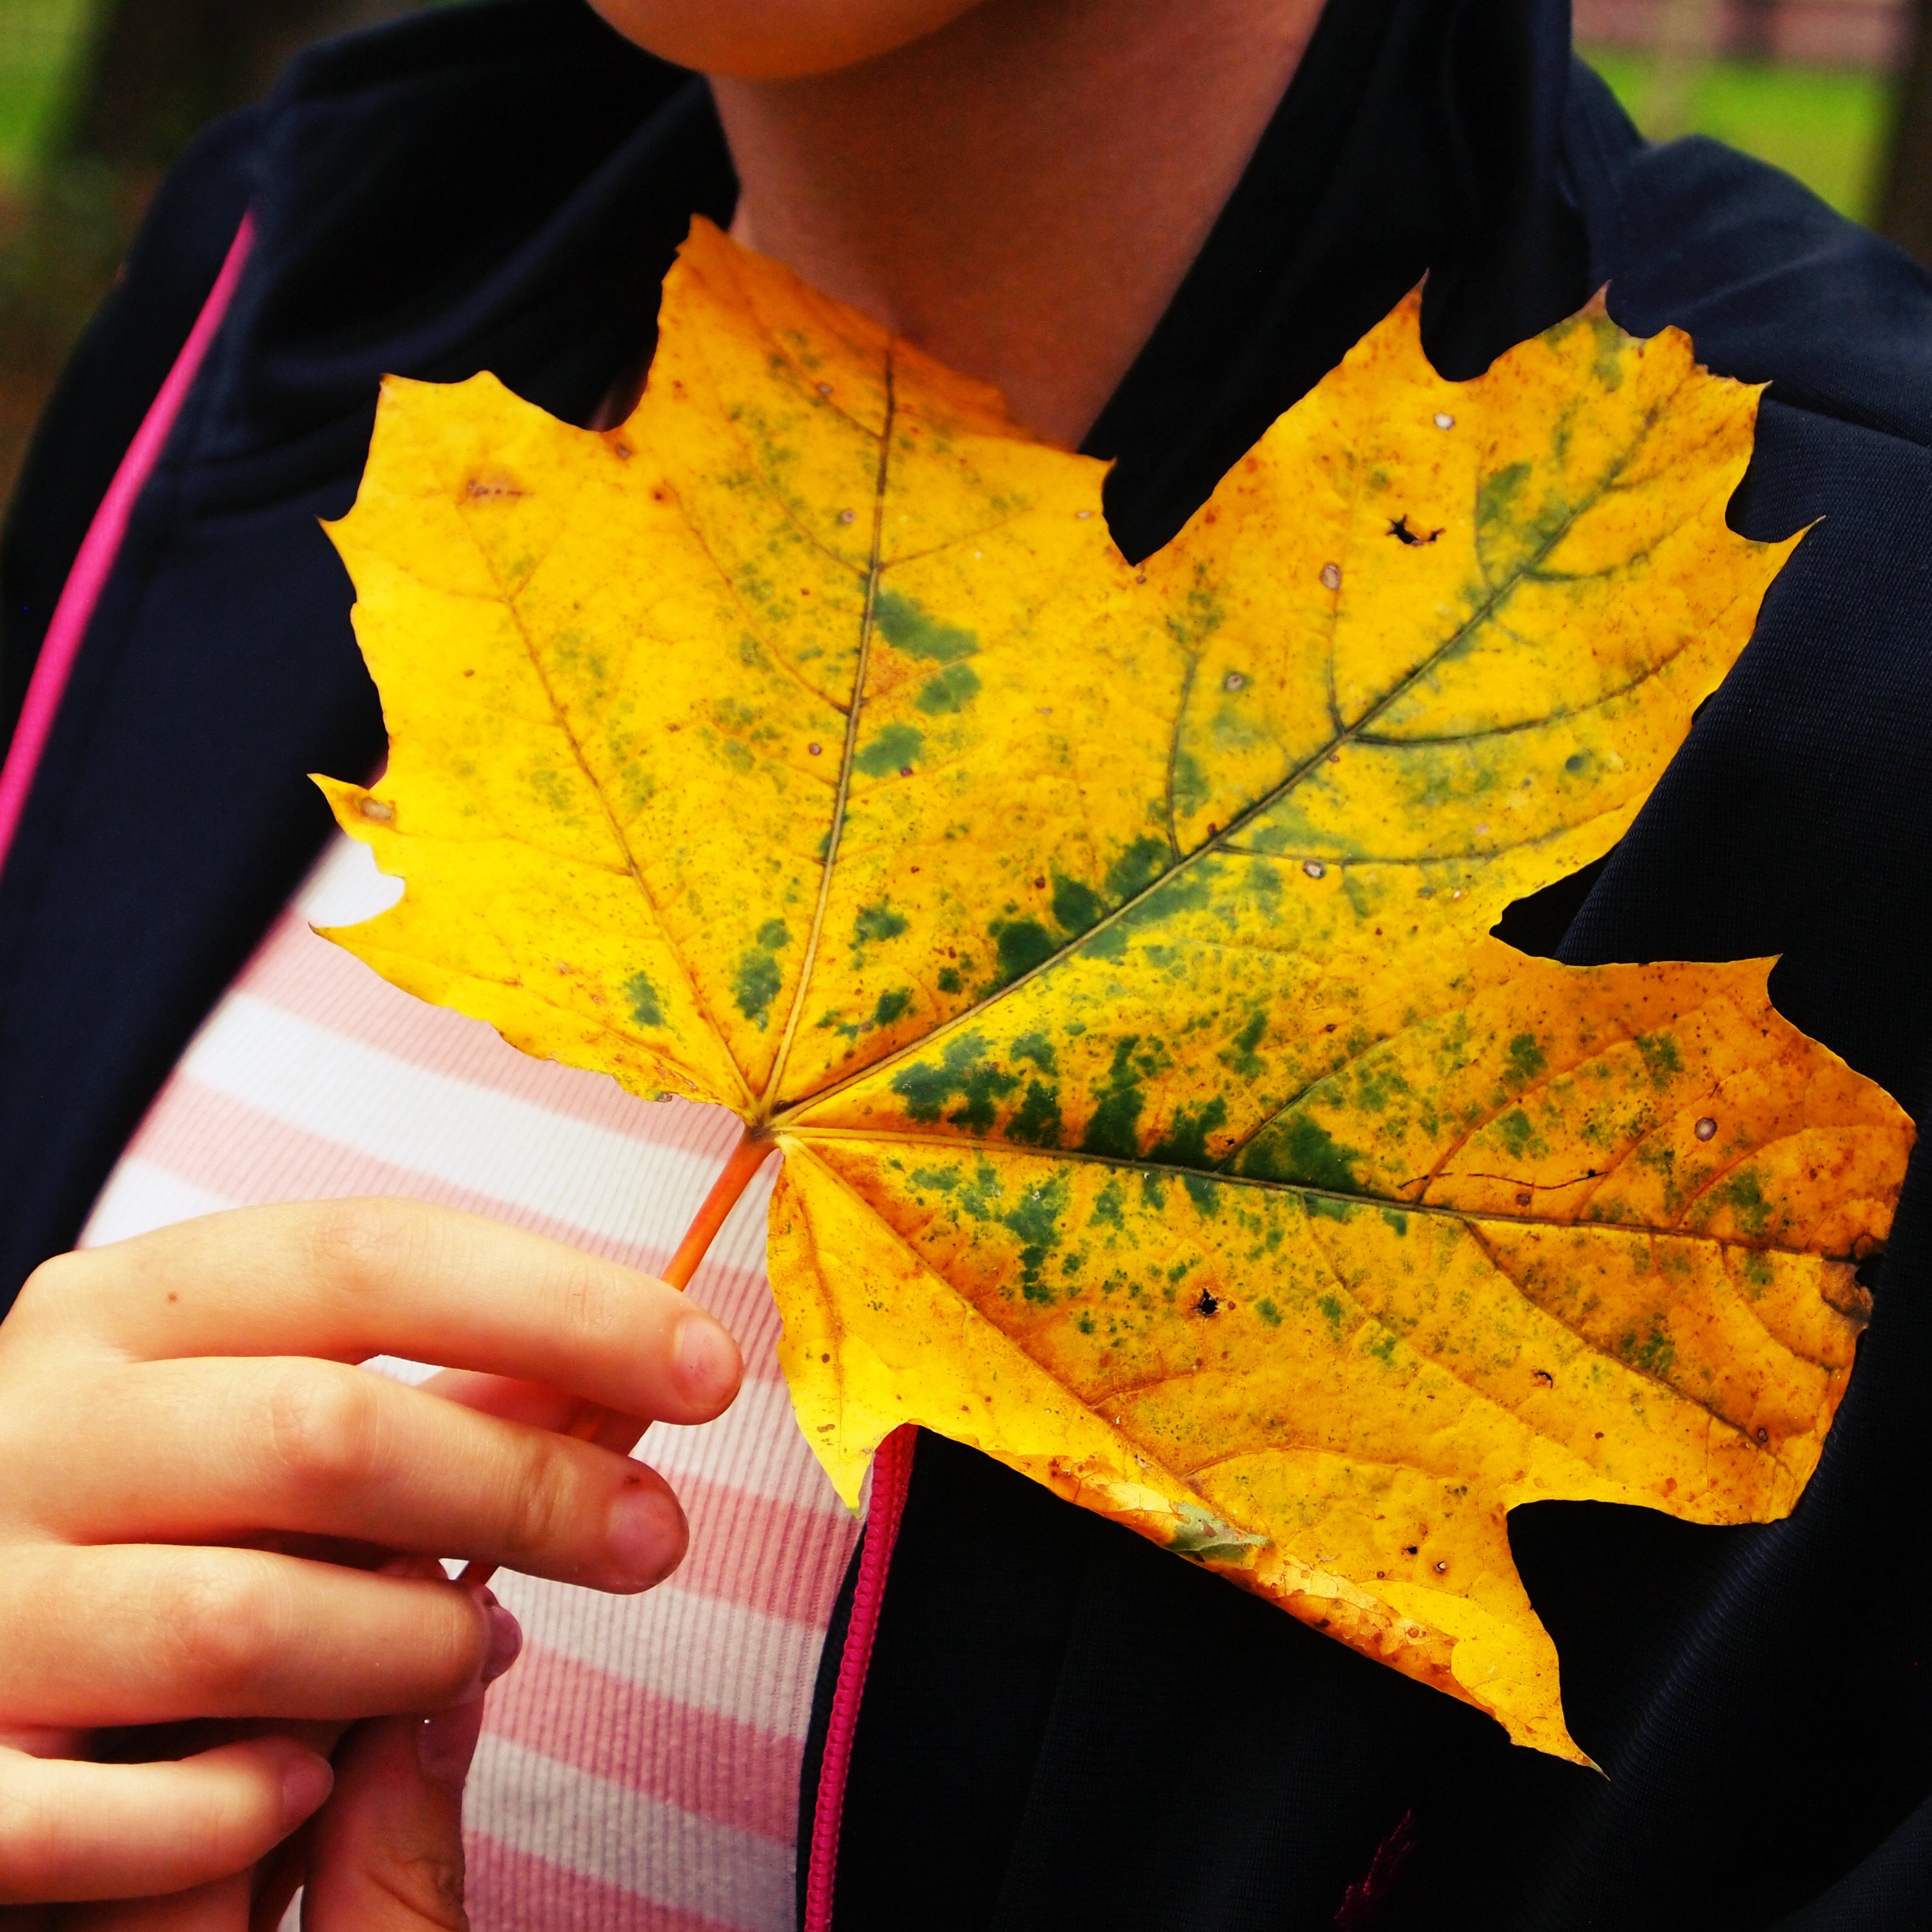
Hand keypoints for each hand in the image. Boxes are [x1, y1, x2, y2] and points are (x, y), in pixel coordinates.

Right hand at [0, 1198, 741, 1910]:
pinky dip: (243, 1812)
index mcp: (128, 1311)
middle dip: (532, 1489)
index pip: (375, 1256)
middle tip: (655, 1537)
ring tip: (470, 1653)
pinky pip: (113, 1814)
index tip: (707, 1367)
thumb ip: (413, 1409)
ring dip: (408, 1651)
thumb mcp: (261, 1433)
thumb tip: (601, 1384)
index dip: (564, 1305)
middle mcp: (30, 1428)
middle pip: (332, 1430)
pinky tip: (303, 1787)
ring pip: (247, 1618)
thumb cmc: (153, 1531)